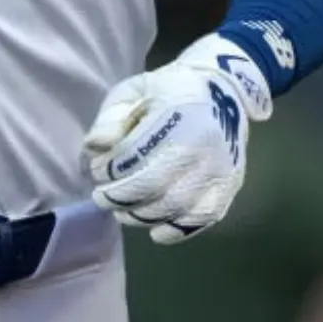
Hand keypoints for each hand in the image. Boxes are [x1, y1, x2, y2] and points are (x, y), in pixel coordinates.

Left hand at [82, 33, 271, 243]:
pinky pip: (202, 219)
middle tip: (102, 197)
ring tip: (122, 211)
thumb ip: (112, 117)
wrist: (222, 92)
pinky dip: (177, 231)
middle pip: (153, 184)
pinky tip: (155, 230)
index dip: (109, 168)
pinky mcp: (228, 186)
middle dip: (119, 196)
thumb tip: (94, 146)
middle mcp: (201, 144)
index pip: (133, 153)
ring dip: (141, 215)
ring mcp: (218, 168)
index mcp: (176, 113)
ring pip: (174, 206)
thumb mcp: (134, 90)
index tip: (97, 169)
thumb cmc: (168, 90)